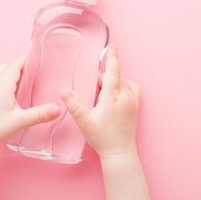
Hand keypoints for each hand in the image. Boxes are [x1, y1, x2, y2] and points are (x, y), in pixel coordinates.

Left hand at [0, 57, 61, 153]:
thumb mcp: (22, 121)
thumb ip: (41, 114)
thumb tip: (58, 109)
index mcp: (2, 86)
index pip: (14, 65)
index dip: (24, 62)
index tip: (33, 63)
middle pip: (5, 66)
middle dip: (16, 67)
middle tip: (27, 74)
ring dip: (5, 71)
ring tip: (15, 81)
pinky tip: (1, 88)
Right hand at [61, 43, 140, 157]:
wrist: (120, 153)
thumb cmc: (102, 138)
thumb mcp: (84, 121)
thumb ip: (74, 105)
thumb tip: (65, 91)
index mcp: (113, 97)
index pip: (113, 72)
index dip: (112, 57)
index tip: (112, 46)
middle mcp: (125, 97)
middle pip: (115, 77)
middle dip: (103, 79)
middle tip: (93, 93)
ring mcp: (133, 102)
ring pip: (123, 82)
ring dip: (113, 83)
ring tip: (102, 95)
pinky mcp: (136, 108)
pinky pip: (131, 89)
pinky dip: (123, 87)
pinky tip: (115, 95)